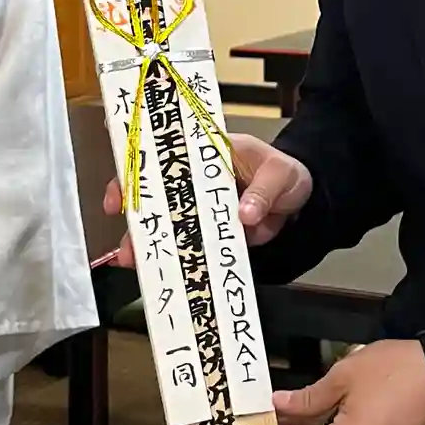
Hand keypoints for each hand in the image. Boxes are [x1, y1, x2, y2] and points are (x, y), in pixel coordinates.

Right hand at [96, 131, 312, 268]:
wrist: (301, 200)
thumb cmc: (284, 173)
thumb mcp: (279, 174)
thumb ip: (263, 192)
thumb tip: (244, 214)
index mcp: (205, 152)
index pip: (163, 153)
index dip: (136, 168)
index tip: (123, 191)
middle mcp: (194, 179)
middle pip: (154, 192)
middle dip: (135, 214)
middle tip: (124, 235)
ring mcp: (200, 207)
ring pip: (166, 222)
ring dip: (148, 241)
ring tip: (134, 261)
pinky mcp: (209, 232)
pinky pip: (187, 244)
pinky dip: (172, 257)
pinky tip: (158, 272)